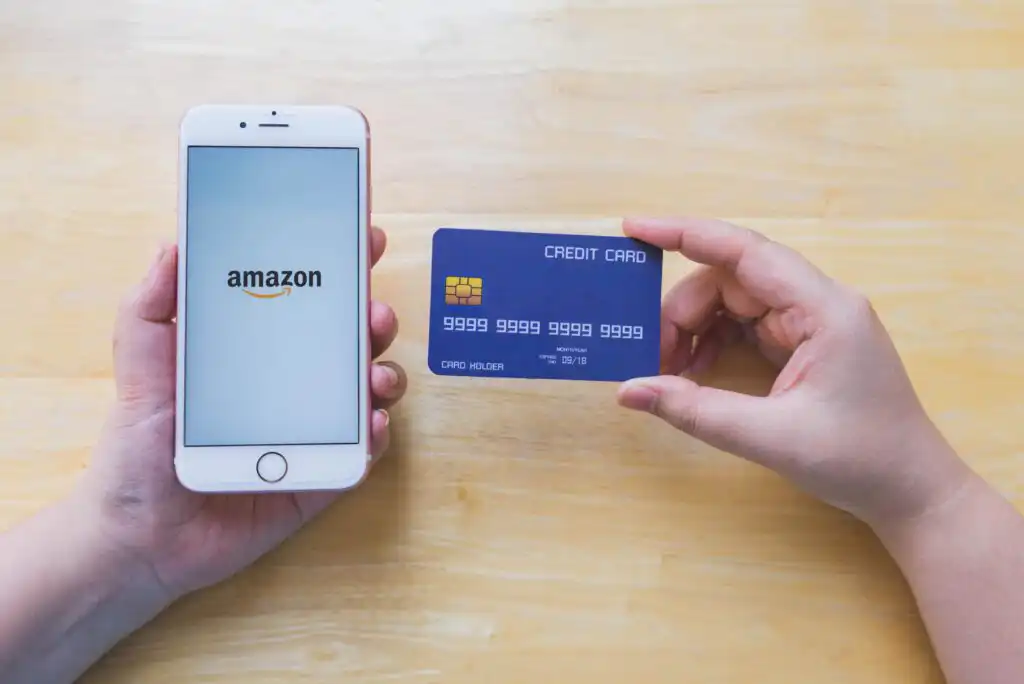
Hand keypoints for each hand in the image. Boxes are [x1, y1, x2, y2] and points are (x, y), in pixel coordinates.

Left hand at [76, 226, 406, 600]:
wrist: (136, 537)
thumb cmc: (137, 451)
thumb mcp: (139, 370)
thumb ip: (149, 309)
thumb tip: (171, 246)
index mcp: (257, 355)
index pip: (308, 303)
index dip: (340, 272)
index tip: (364, 242)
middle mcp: (292, 389)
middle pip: (349, 344)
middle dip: (373, 320)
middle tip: (374, 312)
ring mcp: (310, 434)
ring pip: (366, 394)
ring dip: (384, 375)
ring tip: (376, 375)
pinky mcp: (319, 479)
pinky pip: (360, 454)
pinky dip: (376, 436)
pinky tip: (372, 424)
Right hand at [616, 217, 972, 527]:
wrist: (912, 492)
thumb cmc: (859, 461)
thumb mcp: (771, 438)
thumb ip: (696, 411)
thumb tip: (629, 391)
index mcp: (822, 309)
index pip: (744, 252)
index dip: (685, 234)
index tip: (634, 228)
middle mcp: (817, 303)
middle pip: (731, 280)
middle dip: (682, 311)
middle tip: (650, 356)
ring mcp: (812, 322)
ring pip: (734, 302)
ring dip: (694, 328)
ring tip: (667, 371)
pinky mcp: (805, 344)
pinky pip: (746, 326)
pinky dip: (712, 343)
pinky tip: (692, 374)